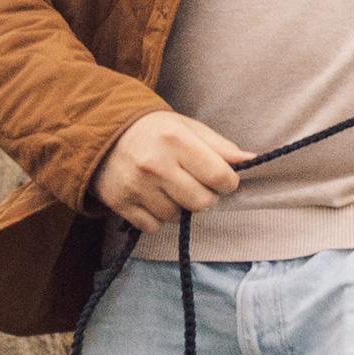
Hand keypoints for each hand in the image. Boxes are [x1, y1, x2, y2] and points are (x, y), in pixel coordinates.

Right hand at [94, 107, 248, 228]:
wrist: (102, 132)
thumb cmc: (154, 130)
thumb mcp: (188, 127)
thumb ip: (220, 146)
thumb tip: (251, 160)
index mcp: (177, 140)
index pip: (219, 176)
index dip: (227, 182)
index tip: (222, 179)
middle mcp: (155, 164)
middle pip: (201, 202)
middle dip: (205, 197)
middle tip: (196, 185)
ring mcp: (135, 185)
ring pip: (176, 217)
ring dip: (179, 207)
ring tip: (170, 188)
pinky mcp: (119, 202)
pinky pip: (152, 226)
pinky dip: (156, 217)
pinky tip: (151, 198)